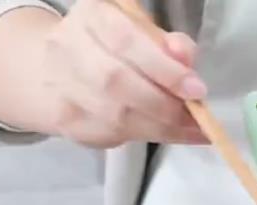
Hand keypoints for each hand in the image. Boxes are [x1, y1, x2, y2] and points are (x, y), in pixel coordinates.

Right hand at [39, 0, 207, 147]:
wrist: (60, 68)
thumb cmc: (112, 46)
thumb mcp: (144, 32)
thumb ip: (167, 43)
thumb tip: (185, 59)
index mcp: (92, 16)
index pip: (126, 41)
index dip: (165, 69)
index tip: (196, 89)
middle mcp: (67, 48)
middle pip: (117, 82)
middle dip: (164, 104)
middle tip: (194, 115)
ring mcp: (61, 87)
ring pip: (114, 117)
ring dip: (160, 126)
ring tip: (189, 129)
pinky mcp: (66, 120)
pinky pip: (110, 135)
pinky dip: (146, 137)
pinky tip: (169, 133)